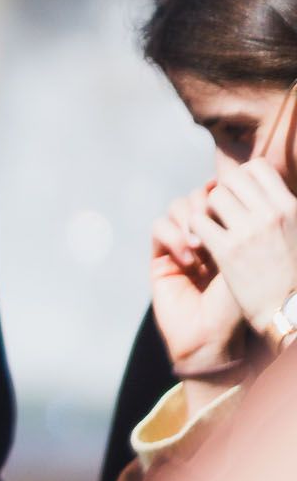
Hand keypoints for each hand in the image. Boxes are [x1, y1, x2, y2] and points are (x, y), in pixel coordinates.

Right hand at [150, 192, 249, 376]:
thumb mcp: (248, 254)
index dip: (226, 187)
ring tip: (201, 247)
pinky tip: (188, 259)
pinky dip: (172, 236)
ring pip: (179, 205)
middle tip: (217, 223)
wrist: (214, 338)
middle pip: (201, 192)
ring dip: (189, 220)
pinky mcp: (159, 258)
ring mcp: (181, 244)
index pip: (224, 190)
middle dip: (208, 203)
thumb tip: (234, 179)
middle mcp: (207, 233)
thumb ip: (241, 219)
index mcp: (232, 229)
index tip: (237, 201)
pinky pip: (159, 227)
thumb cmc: (240, 302)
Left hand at [198, 131, 296, 331]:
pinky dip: (193, 232)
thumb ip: (282, 212)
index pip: (258, 167)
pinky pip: (199, 223)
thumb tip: (271, 193)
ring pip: (213, 198)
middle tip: (218, 215)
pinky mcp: (227, 252)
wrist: (288, 313)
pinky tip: (199, 247)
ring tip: (209, 231)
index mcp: (290, 207)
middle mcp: (271, 214)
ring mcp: (249, 232)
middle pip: (232, 179)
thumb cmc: (291, 277)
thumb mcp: (295, 233)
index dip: (241, 178)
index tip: (236, 196)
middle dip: (220, 194)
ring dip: (205, 212)